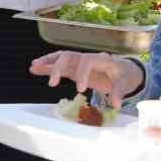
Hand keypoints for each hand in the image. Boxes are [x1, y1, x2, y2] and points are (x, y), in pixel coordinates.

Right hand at [28, 50, 143, 106]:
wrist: (126, 71)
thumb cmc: (126, 75)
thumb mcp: (126, 82)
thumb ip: (119, 91)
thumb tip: (115, 103)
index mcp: (99, 59)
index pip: (86, 61)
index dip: (82, 74)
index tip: (80, 90)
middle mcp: (86, 58)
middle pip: (69, 57)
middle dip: (58, 67)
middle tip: (52, 83)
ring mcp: (79, 64)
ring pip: (61, 59)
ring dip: (48, 63)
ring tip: (34, 67)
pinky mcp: (74, 70)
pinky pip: (59, 67)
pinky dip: (48, 68)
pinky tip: (35, 70)